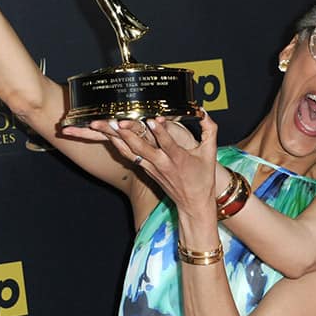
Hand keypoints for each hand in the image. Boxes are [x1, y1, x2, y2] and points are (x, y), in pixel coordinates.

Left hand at [88, 112, 217, 218]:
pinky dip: (119, 145)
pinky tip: (108, 135)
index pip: (168, 144)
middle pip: (143, 148)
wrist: (193, 203)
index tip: (152, 120)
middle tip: (118, 122)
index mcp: (178, 159)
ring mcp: (152, 168)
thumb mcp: (210, 153)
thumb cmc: (202, 178)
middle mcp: (162, 164)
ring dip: (118, 139)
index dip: (160, 132)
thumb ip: (210, 130)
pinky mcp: (146, 170)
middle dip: (129, 135)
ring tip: (105, 126)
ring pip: (132, 152)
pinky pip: (130, 156)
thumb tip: (204, 112)